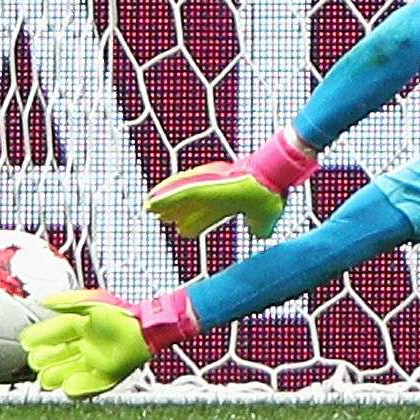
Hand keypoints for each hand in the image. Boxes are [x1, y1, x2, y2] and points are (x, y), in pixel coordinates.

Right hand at [23, 291, 155, 399]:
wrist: (143, 329)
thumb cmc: (119, 313)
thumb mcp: (89, 302)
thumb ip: (65, 301)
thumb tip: (42, 300)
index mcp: (81, 325)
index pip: (55, 333)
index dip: (40, 337)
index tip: (27, 341)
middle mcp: (87, 344)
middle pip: (59, 355)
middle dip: (45, 359)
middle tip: (34, 361)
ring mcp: (96, 360)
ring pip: (70, 372)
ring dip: (57, 375)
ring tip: (46, 378)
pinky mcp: (108, 374)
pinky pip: (89, 385)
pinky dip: (78, 388)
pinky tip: (67, 388)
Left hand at [146, 158, 288, 237]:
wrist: (270, 188)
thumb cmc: (271, 198)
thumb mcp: (264, 221)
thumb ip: (260, 228)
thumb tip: (261, 234)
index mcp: (230, 201)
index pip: (208, 213)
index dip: (195, 222)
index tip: (183, 230)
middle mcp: (216, 192)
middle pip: (191, 203)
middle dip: (176, 211)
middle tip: (160, 218)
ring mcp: (208, 187)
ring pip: (181, 196)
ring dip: (164, 202)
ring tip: (148, 207)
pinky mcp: (202, 186)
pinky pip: (177, 192)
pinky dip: (163, 197)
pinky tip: (150, 202)